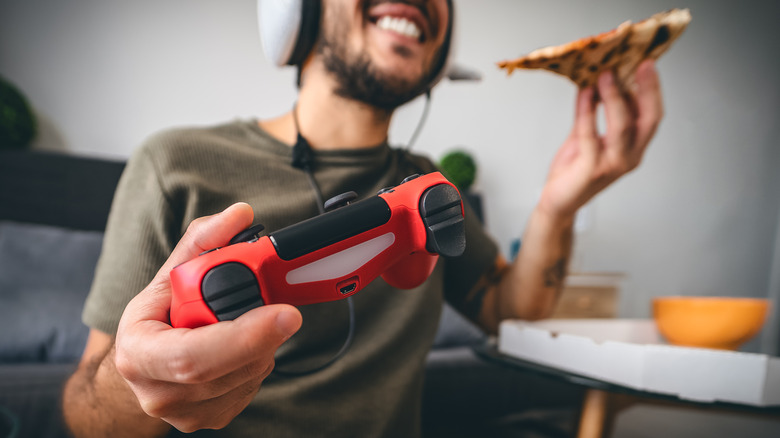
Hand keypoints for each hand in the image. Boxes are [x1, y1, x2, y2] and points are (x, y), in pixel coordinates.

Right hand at [114, 203, 301, 432]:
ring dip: (262, 348)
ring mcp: (183, 413)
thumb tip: (239, 214)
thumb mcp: (170, 273)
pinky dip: (257, 364)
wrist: (144, 361)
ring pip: (246, 379)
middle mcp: (156, 391)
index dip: (244, 336)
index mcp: (138, 352)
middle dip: (263, 337)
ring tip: (247, 326)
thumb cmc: (157, 316)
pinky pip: (250, 391)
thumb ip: (204, 240)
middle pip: (228, 370)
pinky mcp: (208, 420)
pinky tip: (243, 348)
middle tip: (285, 311)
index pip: (193, 356)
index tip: (286, 312)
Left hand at [538, 60, 663, 220]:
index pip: (652, 116)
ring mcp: (613, 165)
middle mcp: (629, 157)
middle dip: (646, 90)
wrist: (558, 201)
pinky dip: (588, 112)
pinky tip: (584, 95)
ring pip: (622, 127)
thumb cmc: (573, 171)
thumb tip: (593, 81)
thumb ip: (590, 113)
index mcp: (633, 148)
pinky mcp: (592, 170)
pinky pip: (591, 136)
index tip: (647, 64)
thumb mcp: (585, 136)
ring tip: (604, 75)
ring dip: (614, 97)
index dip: (653, 90)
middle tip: (638, 64)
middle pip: (648, 120)